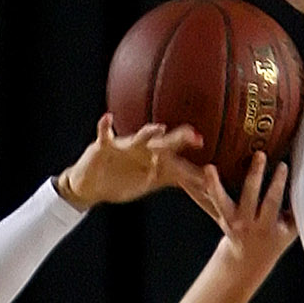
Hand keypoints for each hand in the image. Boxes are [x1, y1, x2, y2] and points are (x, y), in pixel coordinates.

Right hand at [57, 116, 210, 211]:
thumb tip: (201, 184)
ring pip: (138, 138)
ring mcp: (125, 147)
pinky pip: (105, 134)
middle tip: (196, 136)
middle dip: (179, 140)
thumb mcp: (150, 182)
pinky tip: (107, 118)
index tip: (213, 171)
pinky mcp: (104, 147)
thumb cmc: (123, 181)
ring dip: (148, 133)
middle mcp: (143, 150)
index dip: (193, 168)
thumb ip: (173, 178)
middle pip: (165, 144)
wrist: (91, 184)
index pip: (177, 163)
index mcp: (154, 160)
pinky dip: (105, 126)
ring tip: (158, 128)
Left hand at [217, 153, 296, 275]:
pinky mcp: (222, 217)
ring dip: (216, 184)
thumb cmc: (275, 238)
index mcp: (269, 227)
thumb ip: (298, 211)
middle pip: (251, 197)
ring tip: (210, 167)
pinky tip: (204, 170)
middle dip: (256, 175)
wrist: (249, 259)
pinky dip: (208, 186)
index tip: (283, 165)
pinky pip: (213, 201)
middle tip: (259, 155)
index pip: (274, 202)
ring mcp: (233, 221)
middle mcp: (249, 225)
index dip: (278, 184)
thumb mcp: (291, 229)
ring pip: (223, 201)